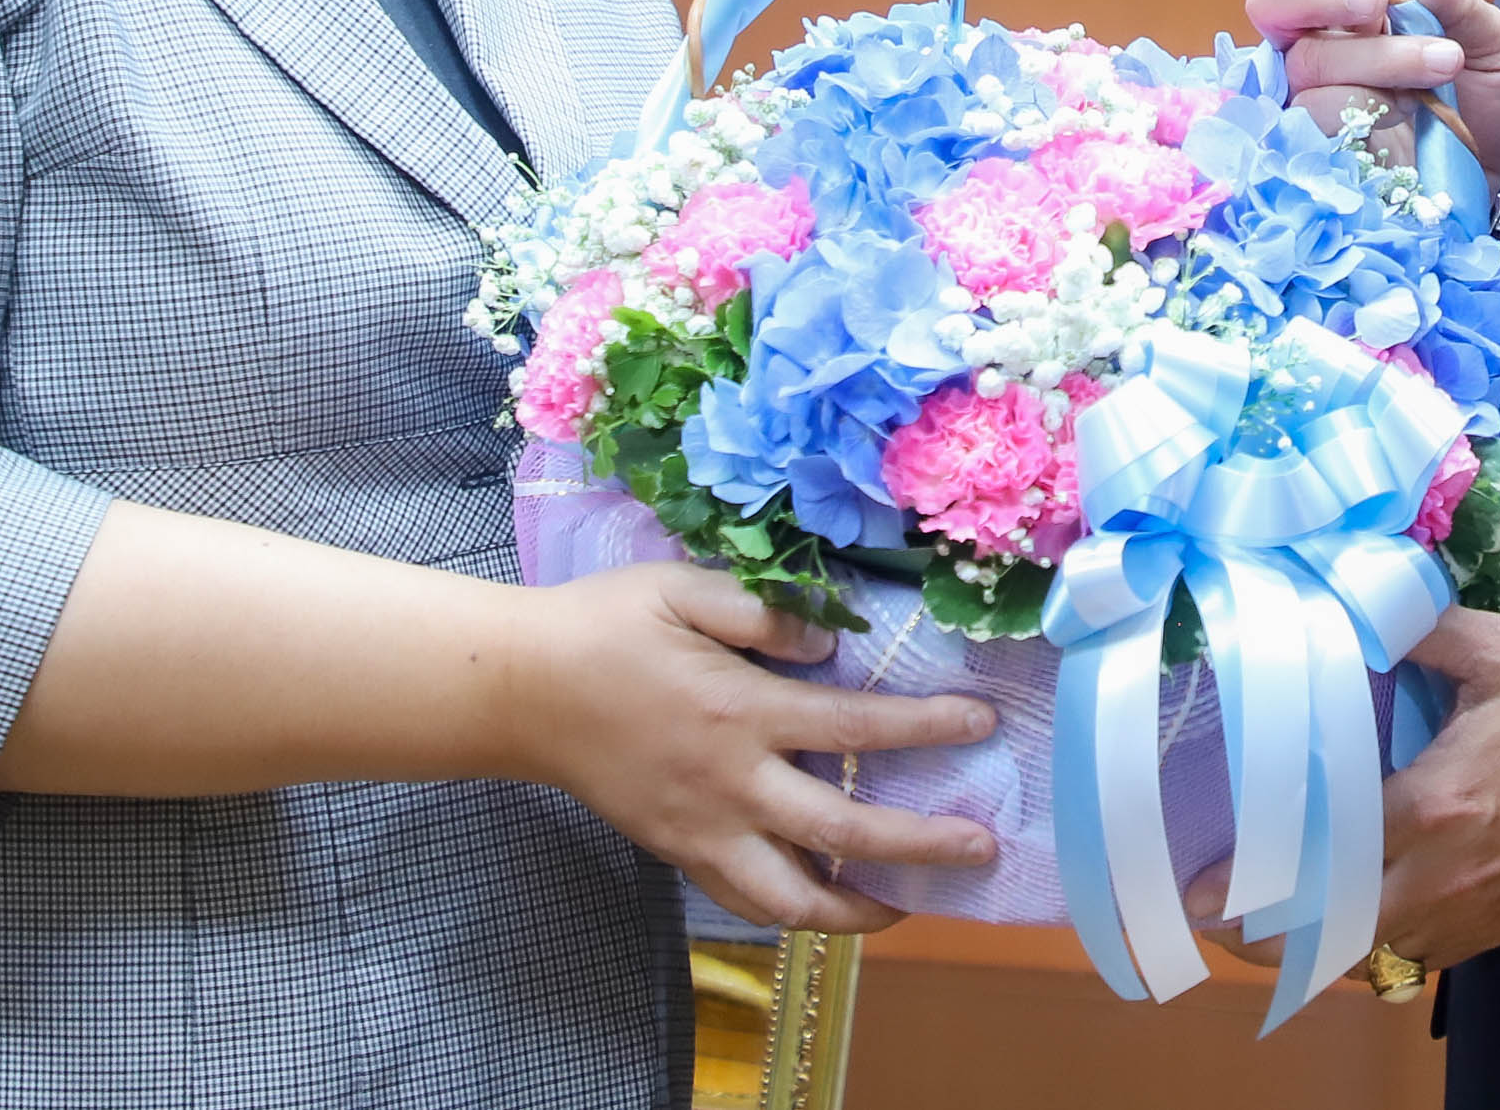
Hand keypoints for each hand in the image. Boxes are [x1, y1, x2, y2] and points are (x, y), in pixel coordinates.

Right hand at [516, 562, 1001, 933]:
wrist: (519, 690)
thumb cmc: (603, 626)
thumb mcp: (680, 587)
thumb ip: (761, 612)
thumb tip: (829, 642)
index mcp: (740, 710)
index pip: (856, 728)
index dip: (927, 728)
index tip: (980, 723)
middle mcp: (730, 783)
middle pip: (843, 832)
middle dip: (920, 844)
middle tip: (979, 848)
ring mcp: (701, 829)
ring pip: (791, 898)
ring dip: (858, 909)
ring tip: (909, 905)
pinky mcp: (676, 851)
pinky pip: (744, 900)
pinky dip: (793, 911)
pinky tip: (825, 901)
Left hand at [1184, 608, 1499, 972]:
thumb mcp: (1497, 652)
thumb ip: (1421, 629)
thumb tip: (1362, 606)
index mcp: (1431, 804)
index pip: (1323, 852)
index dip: (1255, 876)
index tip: (1199, 885)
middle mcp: (1438, 875)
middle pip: (1333, 927)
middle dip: (1269, 930)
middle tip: (1216, 914)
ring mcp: (1465, 914)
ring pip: (1370, 950)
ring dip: (1319, 939)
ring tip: (1270, 917)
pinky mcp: (1490, 933)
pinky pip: (1413, 955)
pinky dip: (1375, 943)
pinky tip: (1350, 919)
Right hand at [1246, 0, 1499, 178]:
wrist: (1489, 178)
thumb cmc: (1480, 105)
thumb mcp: (1490, 43)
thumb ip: (1453, 0)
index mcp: (1357, 4)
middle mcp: (1323, 41)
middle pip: (1274, 0)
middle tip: (1376, 2)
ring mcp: (1312, 94)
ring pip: (1309, 58)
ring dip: (1379, 56)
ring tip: (1445, 62)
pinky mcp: (1312, 144)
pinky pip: (1314, 113)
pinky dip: (1366, 105)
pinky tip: (1411, 110)